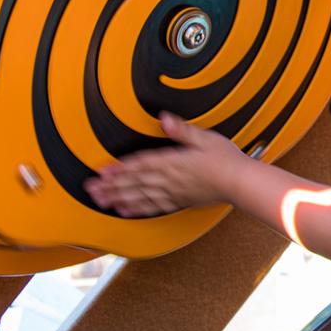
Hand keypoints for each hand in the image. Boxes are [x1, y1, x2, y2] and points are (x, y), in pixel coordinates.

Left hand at [83, 112, 244, 216]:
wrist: (240, 183)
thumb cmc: (226, 159)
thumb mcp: (205, 137)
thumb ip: (182, 130)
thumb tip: (164, 119)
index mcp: (172, 161)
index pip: (139, 165)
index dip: (119, 168)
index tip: (101, 171)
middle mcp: (169, 180)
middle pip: (134, 183)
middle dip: (111, 186)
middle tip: (90, 190)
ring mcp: (173, 193)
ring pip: (139, 197)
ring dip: (118, 199)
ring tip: (101, 201)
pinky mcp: (179, 202)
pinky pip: (153, 207)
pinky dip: (137, 209)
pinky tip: (125, 211)